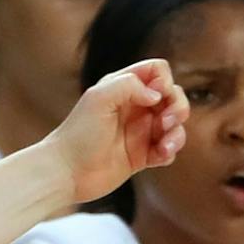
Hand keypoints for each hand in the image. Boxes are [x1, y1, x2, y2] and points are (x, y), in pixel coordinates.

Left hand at [44, 59, 187, 203]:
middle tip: (165, 121)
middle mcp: (134, 107)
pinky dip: (170, 152)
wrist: (66, 172)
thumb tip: (156, 95)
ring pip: (174, 124)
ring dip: (177, 134)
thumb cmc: (78, 134)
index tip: (153, 98)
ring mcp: (139, 132)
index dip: (164, 81)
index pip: (158, 71)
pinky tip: (159, 157)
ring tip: (164, 146)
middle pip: (173, 96)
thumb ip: (129, 85)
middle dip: (178, 107)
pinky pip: (168, 149)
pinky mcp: (141, 156)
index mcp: (124, 88)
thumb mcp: (99, 98)